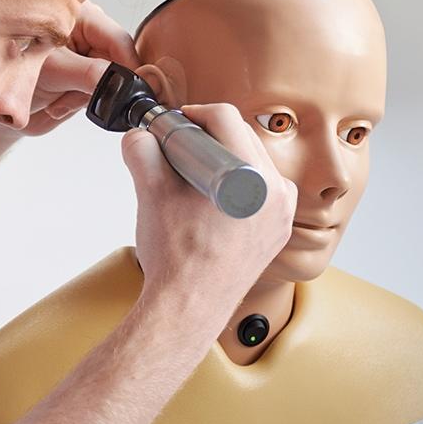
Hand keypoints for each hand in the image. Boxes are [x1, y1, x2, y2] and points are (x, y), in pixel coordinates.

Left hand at [22, 1, 138, 135]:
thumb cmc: (11, 73)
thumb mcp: (53, 71)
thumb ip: (88, 74)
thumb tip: (118, 80)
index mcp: (80, 16)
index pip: (118, 39)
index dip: (128, 65)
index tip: (132, 87)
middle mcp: (87, 33)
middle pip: (117, 61)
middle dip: (101, 84)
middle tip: (75, 95)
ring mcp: (87, 56)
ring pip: (110, 81)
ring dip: (86, 97)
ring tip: (58, 100)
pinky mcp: (85, 77)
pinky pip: (99, 94)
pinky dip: (80, 104)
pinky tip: (58, 103)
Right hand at [121, 103, 297, 300]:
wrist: (188, 309)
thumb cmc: (177, 261)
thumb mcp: (152, 194)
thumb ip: (141, 152)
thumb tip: (139, 135)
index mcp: (254, 179)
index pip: (226, 119)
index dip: (193, 114)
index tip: (174, 125)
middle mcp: (277, 194)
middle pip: (242, 137)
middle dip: (207, 137)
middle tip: (179, 150)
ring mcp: (282, 213)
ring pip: (252, 161)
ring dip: (223, 159)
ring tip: (193, 178)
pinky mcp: (278, 229)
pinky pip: (261, 188)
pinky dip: (236, 184)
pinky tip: (211, 198)